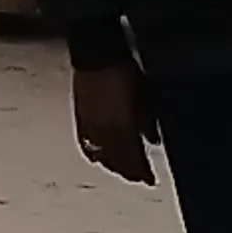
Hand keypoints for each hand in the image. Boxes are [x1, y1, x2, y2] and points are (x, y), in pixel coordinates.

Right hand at [72, 58, 158, 185]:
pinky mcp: (79, 118)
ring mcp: (91, 126)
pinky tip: (98, 157)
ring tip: (120, 170)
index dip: (143, 173)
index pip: (134, 159)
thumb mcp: (144, 95)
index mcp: (124, 126)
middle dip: (129, 173)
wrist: (97, 52)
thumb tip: (152, 141)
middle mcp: (105, 131)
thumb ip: (148, 121)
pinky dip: (94, 154)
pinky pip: (87, 144)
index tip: (150, 180)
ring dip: (112, 166)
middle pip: (117, 162)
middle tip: (138, 178)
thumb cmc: (124, 70)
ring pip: (101, 156)